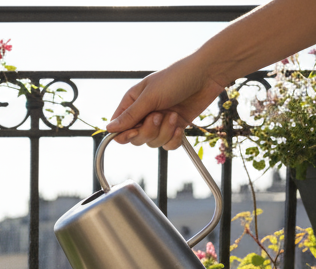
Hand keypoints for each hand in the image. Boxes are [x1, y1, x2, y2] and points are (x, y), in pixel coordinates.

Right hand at [106, 56, 226, 149]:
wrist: (207, 75)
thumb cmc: (177, 78)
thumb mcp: (150, 96)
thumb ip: (130, 115)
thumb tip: (109, 129)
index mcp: (132, 103)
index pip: (119, 128)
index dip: (124, 134)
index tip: (134, 130)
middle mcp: (144, 114)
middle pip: (135, 139)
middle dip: (148, 131)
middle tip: (159, 115)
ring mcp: (159, 122)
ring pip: (152, 142)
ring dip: (164, 132)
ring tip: (173, 115)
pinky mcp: (174, 128)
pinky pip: (168, 145)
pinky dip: (173, 139)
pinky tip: (179, 127)